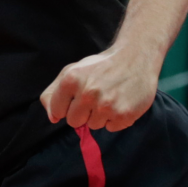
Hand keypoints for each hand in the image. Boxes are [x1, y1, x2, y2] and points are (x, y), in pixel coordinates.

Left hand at [39, 45, 158, 131]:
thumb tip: (52, 118)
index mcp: (71, 81)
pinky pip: (111, 128)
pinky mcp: (123, 115)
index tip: (77, 98)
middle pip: (74, 122)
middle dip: (82, 113)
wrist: (135, 58)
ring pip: (93, 126)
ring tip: (109, 98)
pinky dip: (115, 119)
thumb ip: (53, 93)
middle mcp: (87, 94)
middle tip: (95, 98)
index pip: (57, 111)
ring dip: (100, 116)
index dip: (67, 106)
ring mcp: (106, 106)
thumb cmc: (99, 66)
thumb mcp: (71, 71)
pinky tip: (120, 103)